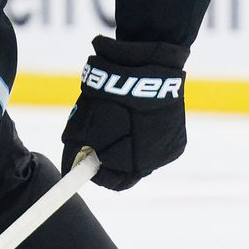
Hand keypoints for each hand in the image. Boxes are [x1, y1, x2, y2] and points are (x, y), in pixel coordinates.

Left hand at [60, 37, 188, 190]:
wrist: (146, 67)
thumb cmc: (111, 95)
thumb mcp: (84, 122)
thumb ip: (76, 149)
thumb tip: (70, 166)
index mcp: (132, 161)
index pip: (114, 182)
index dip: (99, 174)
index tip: (88, 163)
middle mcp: (154, 162)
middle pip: (130, 173)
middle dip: (114, 160)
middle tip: (101, 143)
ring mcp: (168, 151)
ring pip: (144, 159)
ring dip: (132, 149)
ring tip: (123, 125)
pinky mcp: (178, 139)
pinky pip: (158, 146)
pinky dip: (148, 138)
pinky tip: (140, 121)